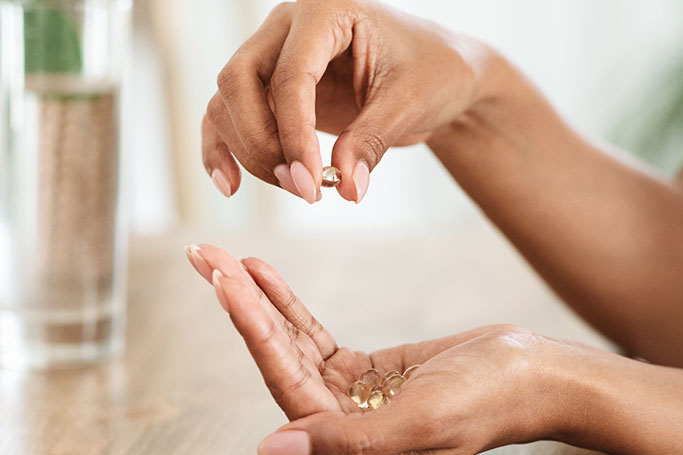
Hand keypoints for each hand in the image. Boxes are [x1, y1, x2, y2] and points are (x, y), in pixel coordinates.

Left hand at [185, 244, 557, 454]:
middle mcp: (340, 432)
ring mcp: (348, 401)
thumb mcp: (421, 419)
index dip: (251, 330)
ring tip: (226, 258)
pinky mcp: (362, 373)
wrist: (529, 375)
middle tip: (205, 258)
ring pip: (289, 345)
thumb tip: (270, 448)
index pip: (285, 383)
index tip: (222, 281)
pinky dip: (288, 305)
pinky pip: (313, 336)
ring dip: (258, 301)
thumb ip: (346, 441)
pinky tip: (264, 277)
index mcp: (348, 454)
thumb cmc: (486, 399)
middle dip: (240, 307)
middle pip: (277, 360)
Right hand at [202, 0, 494, 203]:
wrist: (437, 75)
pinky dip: (224, 150)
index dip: (294, 135)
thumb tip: (348, 189)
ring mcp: (274, 56)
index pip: (291, 75)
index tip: (310, 182)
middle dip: (262, 143)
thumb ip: (373, 141)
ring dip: (251, 153)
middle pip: (239, 81)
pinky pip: (229, 116)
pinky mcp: (271, 90)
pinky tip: (230, 185)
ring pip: (228, 102)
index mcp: (326, 10)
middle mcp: (289, 27)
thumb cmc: (432, 72)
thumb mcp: (410, 103)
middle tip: (303, 188)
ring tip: (298, 188)